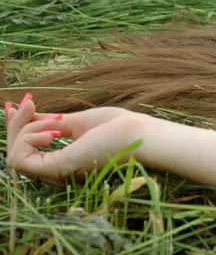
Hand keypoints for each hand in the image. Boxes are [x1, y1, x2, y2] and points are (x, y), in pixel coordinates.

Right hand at [5, 94, 143, 185]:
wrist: (141, 137)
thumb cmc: (121, 129)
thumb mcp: (79, 121)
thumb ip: (52, 122)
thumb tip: (31, 113)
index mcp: (64, 160)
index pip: (25, 150)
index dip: (16, 128)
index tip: (14, 104)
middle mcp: (56, 170)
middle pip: (15, 152)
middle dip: (16, 125)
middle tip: (27, 102)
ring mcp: (57, 172)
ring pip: (14, 155)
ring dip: (25, 129)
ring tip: (56, 120)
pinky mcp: (58, 170)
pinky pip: (20, 160)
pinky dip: (27, 139)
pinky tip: (52, 131)